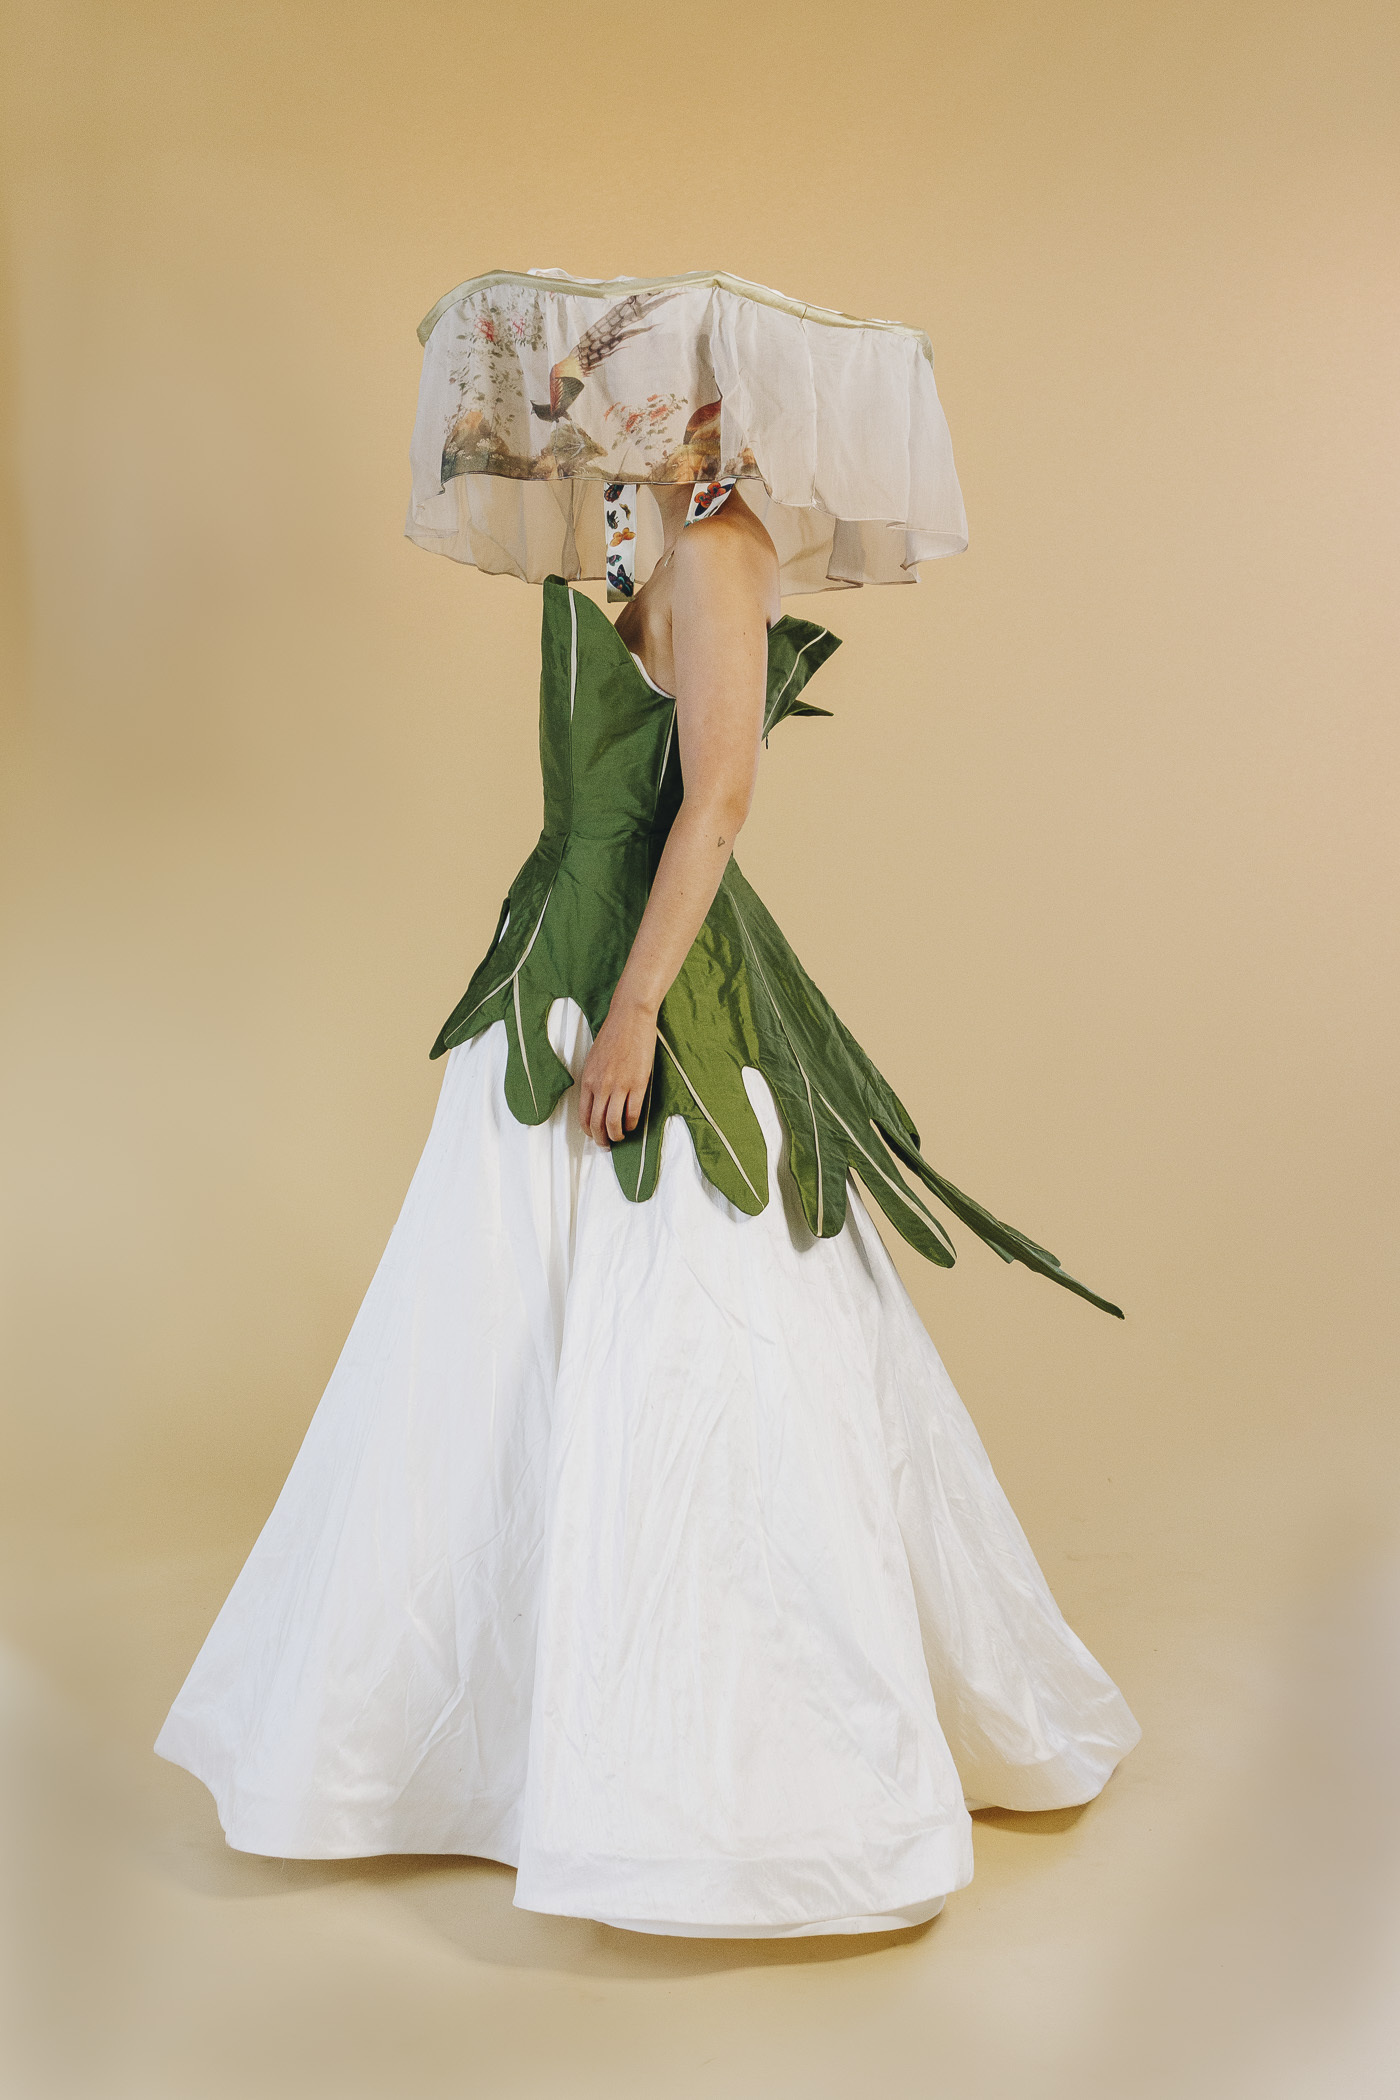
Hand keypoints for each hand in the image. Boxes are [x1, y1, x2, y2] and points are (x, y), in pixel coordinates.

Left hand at [577, 998, 656, 1146]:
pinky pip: (633, 1113)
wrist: (629, 1018)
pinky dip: (631, 1124)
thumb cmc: (613, 1035)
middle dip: (601, 1139)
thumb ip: (593, 1080)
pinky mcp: (638, 1084)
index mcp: (588, 1080)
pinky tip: (632, 1125)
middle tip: (606, 1145)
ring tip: (620, 1138)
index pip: (584, 1115)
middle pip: (598, 1123)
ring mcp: (620, 1086)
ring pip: (614, 1123)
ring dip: (616, 1135)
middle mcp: (601, 1086)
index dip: (589, 1130)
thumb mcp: (594, 1060)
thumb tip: (595, 1099)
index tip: (594, 1135)